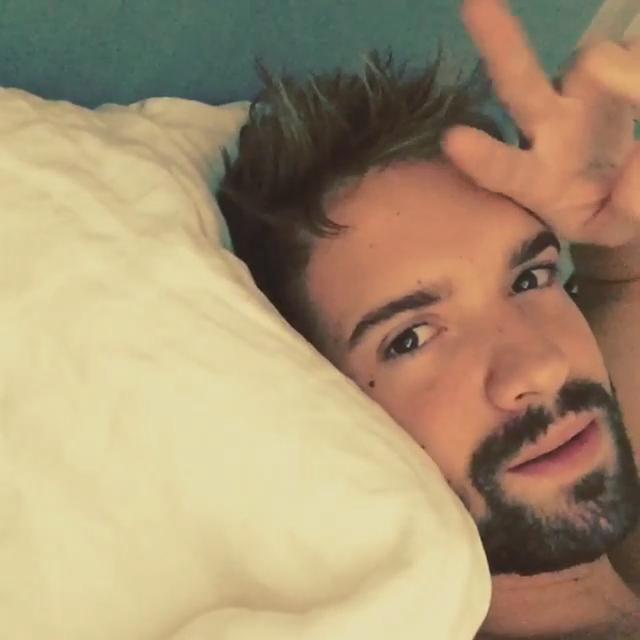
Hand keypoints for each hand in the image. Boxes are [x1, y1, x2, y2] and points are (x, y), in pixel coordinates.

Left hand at [442, 0, 639, 246]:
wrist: (622, 187)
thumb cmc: (600, 212)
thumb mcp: (612, 226)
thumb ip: (625, 208)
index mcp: (536, 178)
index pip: (508, 168)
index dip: (485, 157)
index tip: (453, 141)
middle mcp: (547, 129)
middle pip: (520, 85)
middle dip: (500, 47)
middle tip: (473, 4)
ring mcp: (578, 97)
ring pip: (590, 60)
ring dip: (617, 66)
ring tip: (636, 86)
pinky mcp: (612, 74)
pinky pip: (629, 55)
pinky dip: (637, 64)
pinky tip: (636, 72)